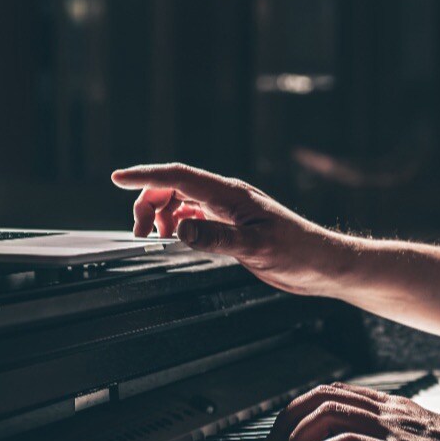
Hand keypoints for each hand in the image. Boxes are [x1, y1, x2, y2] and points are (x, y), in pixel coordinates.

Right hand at [110, 162, 356, 295]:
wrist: (322, 264)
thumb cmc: (298, 252)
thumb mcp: (256, 248)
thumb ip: (217, 238)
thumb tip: (180, 229)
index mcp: (230, 194)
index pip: (178, 176)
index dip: (145, 176)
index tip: (117, 178)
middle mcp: (226, 197)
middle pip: (173, 187)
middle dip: (148, 203)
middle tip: (138, 233)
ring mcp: (227, 210)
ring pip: (180, 202)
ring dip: (161, 216)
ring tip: (155, 239)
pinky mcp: (231, 226)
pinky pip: (193, 218)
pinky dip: (177, 226)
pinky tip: (175, 241)